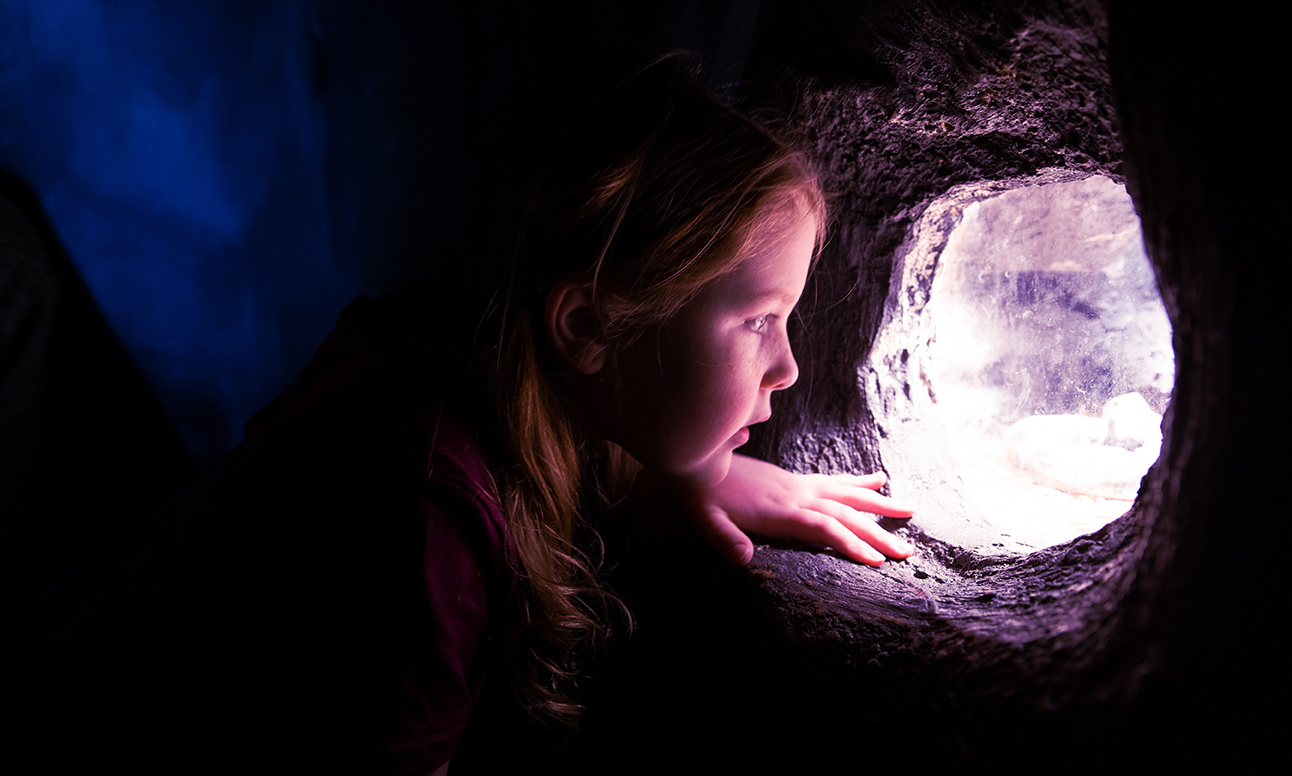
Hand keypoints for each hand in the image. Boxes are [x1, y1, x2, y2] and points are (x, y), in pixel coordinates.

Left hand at [688, 454, 914, 566]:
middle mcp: (794, 494)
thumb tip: (743, 559)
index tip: (877, 561)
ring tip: (910, 510)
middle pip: (845, 513)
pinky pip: (833, 480)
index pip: (824, 527)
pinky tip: (879, 479)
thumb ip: (723, 537)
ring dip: (879, 504)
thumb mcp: (703, 518)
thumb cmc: (697, 492)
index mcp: (778, 509)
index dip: (851, 543)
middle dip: (878, 533)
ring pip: (846, 494)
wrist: (693, 455)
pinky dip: (858, 481)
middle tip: (908, 552)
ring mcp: (796, 484)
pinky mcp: (793, 479)